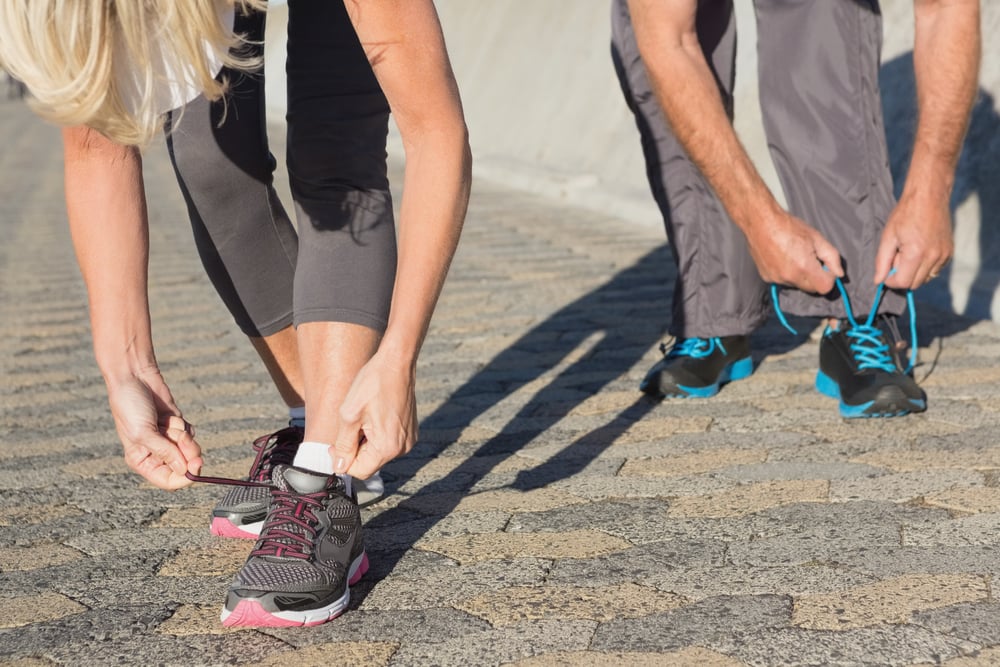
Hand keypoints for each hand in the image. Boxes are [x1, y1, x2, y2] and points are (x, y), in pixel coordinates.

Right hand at [106, 367, 202, 489]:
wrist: (135, 377)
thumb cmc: (130, 406)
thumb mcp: (143, 433)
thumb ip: (164, 453)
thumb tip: (185, 470)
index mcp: (142, 461)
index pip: (168, 480)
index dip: (183, 478)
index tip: (195, 469)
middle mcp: (155, 453)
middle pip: (183, 466)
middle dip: (187, 453)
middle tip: (184, 438)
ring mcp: (167, 440)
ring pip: (189, 450)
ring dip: (183, 436)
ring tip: (169, 422)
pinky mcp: (176, 426)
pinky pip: (191, 434)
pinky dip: (185, 426)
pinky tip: (172, 417)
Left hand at [330, 352, 417, 480]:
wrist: (396, 363)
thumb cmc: (372, 384)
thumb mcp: (349, 415)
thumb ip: (343, 445)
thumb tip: (339, 467)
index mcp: (387, 447)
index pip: (359, 471)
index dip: (342, 460)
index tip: (335, 442)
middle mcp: (402, 448)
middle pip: (369, 463)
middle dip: (354, 450)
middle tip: (348, 425)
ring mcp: (408, 440)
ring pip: (377, 454)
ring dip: (365, 442)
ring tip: (363, 418)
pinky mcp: (410, 432)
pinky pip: (387, 443)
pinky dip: (376, 436)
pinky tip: (374, 416)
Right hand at [744, 208, 842, 293]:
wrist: (761, 222)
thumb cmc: (788, 227)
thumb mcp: (816, 238)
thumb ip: (832, 257)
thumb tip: (839, 273)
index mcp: (804, 267)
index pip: (825, 287)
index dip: (829, 278)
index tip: (825, 267)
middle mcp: (790, 277)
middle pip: (811, 289)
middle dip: (816, 278)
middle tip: (811, 259)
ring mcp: (776, 279)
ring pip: (797, 285)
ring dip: (800, 276)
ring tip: (794, 256)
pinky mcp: (767, 278)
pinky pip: (783, 282)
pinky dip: (787, 274)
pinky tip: (783, 259)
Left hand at [874, 189, 952, 289]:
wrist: (929, 196)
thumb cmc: (905, 214)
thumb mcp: (888, 236)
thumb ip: (882, 261)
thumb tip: (878, 280)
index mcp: (916, 253)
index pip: (903, 283)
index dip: (891, 281)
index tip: (886, 272)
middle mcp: (933, 257)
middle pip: (915, 283)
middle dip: (903, 276)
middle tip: (898, 257)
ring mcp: (944, 255)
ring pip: (926, 278)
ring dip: (914, 272)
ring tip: (909, 252)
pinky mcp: (950, 252)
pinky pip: (935, 270)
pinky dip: (925, 267)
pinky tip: (919, 250)